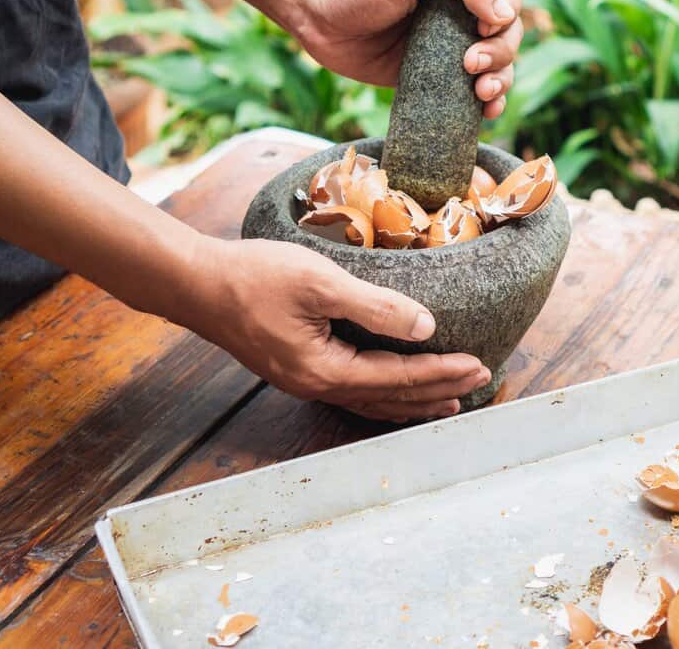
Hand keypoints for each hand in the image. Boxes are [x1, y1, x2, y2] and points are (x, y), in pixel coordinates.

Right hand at [185, 236, 489, 421]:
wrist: (197, 284)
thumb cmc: (254, 277)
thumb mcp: (320, 283)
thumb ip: (375, 306)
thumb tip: (426, 327)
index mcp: (326, 370)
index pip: (398, 379)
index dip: (442, 372)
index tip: (479, 364)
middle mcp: (318, 386)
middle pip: (391, 399)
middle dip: (438, 390)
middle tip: (482, 380)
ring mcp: (306, 381)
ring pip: (373, 401)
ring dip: (414, 400)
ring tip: (450, 399)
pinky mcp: (298, 368)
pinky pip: (355, 391)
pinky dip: (386, 393)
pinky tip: (396, 388)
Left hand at [294, 0, 524, 118]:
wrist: (315, 16)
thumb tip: (506, 14)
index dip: (507, 13)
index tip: (480, 29)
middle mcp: (461, 13)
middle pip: (509, 34)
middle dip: (501, 54)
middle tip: (470, 64)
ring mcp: (450, 48)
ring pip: (499, 67)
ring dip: (501, 81)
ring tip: (481, 92)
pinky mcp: (435, 78)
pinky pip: (472, 94)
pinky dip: (487, 104)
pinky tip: (485, 112)